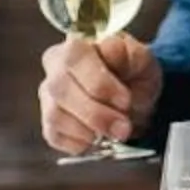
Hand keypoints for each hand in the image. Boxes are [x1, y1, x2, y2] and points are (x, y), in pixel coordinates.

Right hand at [38, 33, 161, 155]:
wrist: (133, 98)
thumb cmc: (133, 73)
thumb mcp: (142, 59)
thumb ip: (130, 53)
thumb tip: (110, 49)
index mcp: (75, 45)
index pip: (74, 58)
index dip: (99, 83)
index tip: (125, 100)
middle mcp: (54, 68)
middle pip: (62, 90)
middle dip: (96, 114)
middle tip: (124, 127)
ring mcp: (48, 96)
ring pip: (55, 115)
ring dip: (88, 131)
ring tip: (115, 134)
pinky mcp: (49, 123)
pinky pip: (54, 136)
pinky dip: (79, 143)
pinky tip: (98, 140)